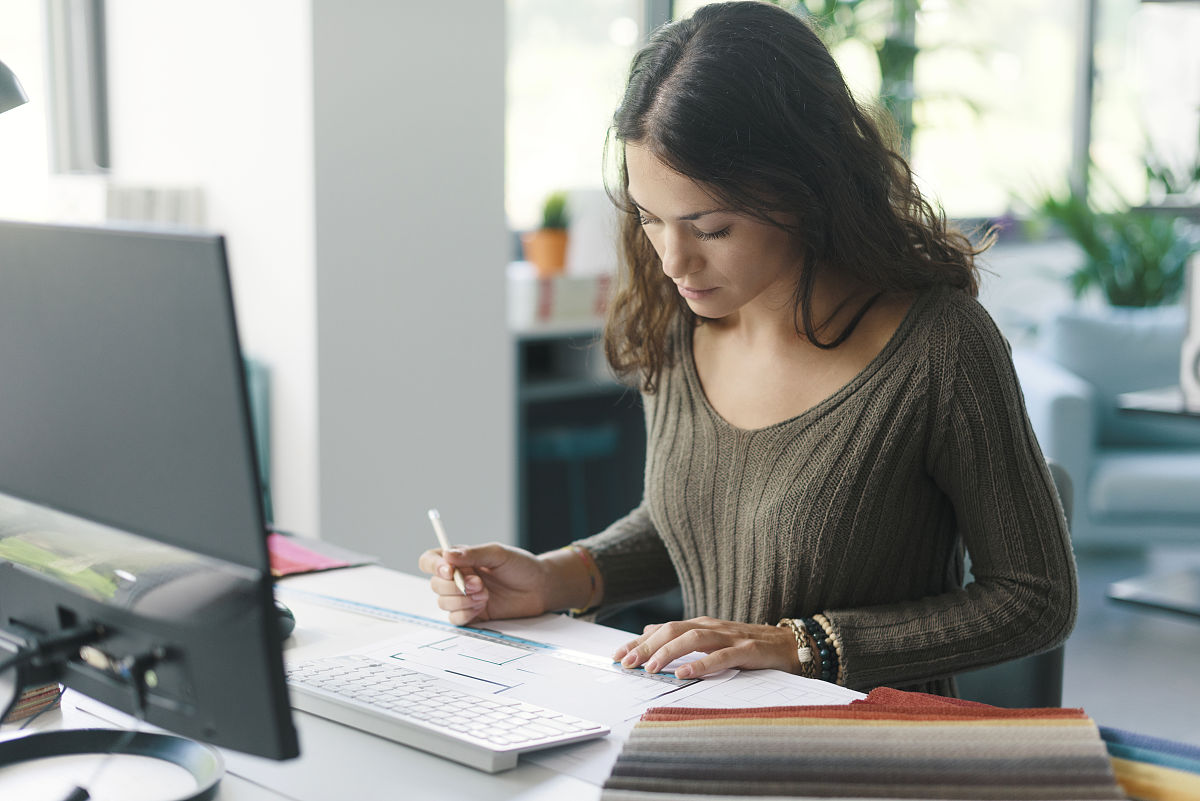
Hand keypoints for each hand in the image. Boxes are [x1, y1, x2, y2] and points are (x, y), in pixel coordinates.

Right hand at [417, 542, 549, 624]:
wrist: (540, 588)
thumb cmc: (521, 566)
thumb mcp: (498, 554)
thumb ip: (473, 554)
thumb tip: (447, 555)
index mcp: (460, 559)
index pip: (430, 560)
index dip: (433, 565)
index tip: (449, 570)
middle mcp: (458, 578)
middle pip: (435, 584)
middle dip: (455, 586)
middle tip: (480, 585)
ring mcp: (463, 597)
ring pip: (443, 602)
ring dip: (462, 600)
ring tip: (485, 595)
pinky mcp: (472, 615)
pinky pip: (454, 619)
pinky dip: (465, 614)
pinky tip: (482, 607)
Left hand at [612, 616, 799, 678]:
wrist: (791, 644)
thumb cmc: (749, 645)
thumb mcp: (712, 638)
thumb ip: (682, 636)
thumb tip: (649, 632)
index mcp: (701, 625)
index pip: (662, 629)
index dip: (638, 641)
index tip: (616, 656)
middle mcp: (711, 627)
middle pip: (673, 630)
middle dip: (647, 646)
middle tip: (627, 663)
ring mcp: (729, 637)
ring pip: (692, 639)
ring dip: (668, 652)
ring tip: (649, 668)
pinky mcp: (747, 651)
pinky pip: (720, 657)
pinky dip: (700, 665)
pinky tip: (683, 674)